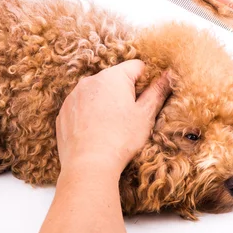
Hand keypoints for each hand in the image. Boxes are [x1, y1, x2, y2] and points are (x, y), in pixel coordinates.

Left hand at [56, 60, 170, 175]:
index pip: (137, 66)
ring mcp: (74, 96)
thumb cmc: (120, 139)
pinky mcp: (63, 112)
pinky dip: (90, 114)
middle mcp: (90, 80)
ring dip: (106, 103)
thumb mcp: (145, 115)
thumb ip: (158, 91)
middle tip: (130, 116)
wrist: (88, 165)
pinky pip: (82, 106)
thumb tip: (169, 75)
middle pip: (115, 79)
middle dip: (125, 92)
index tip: (145, 100)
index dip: (146, 81)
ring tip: (111, 127)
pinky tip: (96, 132)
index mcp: (113, 77)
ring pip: (97, 92)